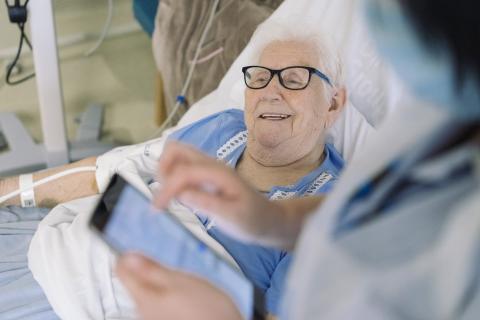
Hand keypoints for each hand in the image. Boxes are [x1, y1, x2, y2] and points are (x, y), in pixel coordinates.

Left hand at [116, 253, 242, 319]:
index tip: (140, 247)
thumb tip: (128, 257)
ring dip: (161, 281)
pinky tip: (186, 295)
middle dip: (148, 269)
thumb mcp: (180, 280)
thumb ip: (151, 269)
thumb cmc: (208, 310)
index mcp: (143, 298)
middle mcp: (143, 312)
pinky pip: (159, 303)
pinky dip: (169, 294)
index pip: (120, 270)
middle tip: (168, 264)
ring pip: (148, 292)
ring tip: (182, 280)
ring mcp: (154, 319)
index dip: (128, 254)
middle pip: (134, 282)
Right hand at [154, 141, 284, 243]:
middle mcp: (211, 165)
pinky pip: (182, 167)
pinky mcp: (204, 176)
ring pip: (176, 155)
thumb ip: (206, 203)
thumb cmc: (253, 220)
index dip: (166, 188)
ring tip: (167, 197)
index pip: (183, 171)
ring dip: (165, 172)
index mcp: (218, 173)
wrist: (268, 220)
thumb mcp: (232, 217)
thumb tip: (180, 193)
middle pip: (175, 149)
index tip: (157, 209)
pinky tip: (176, 197)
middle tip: (162, 196)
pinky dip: (171, 177)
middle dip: (161, 170)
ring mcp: (207, 168)